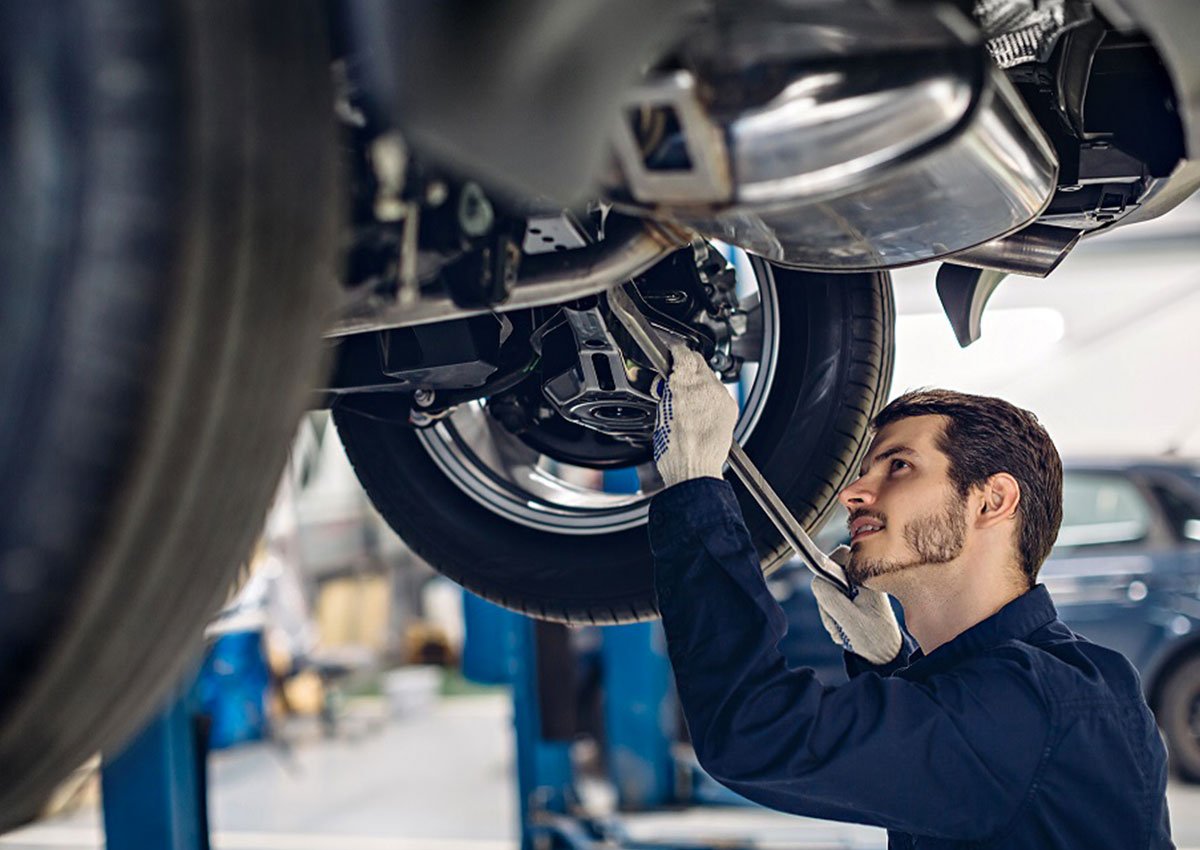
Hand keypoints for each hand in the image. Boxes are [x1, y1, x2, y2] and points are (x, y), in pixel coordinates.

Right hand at [652, 344, 737, 488]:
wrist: (695, 470)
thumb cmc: (674, 451)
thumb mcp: (660, 413)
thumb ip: (666, 391)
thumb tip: (668, 383)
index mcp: (683, 386)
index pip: (682, 353)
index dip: (675, 352)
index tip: (671, 354)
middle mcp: (705, 387)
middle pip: (698, 361)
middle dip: (686, 366)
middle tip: (676, 378)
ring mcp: (720, 397)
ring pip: (709, 376)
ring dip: (698, 381)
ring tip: (687, 399)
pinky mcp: (730, 407)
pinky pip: (719, 392)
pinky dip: (709, 395)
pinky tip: (700, 409)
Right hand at [810, 545, 902, 664]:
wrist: (884, 655)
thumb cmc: (873, 637)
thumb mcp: (847, 617)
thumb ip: (829, 596)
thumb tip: (816, 580)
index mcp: (866, 577)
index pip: (838, 556)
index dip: (827, 572)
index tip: (830, 595)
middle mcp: (862, 579)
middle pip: (829, 575)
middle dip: (827, 600)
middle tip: (837, 619)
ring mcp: (857, 589)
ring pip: (828, 590)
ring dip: (829, 612)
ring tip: (843, 628)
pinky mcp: (854, 599)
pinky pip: (832, 601)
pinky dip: (833, 616)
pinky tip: (844, 628)